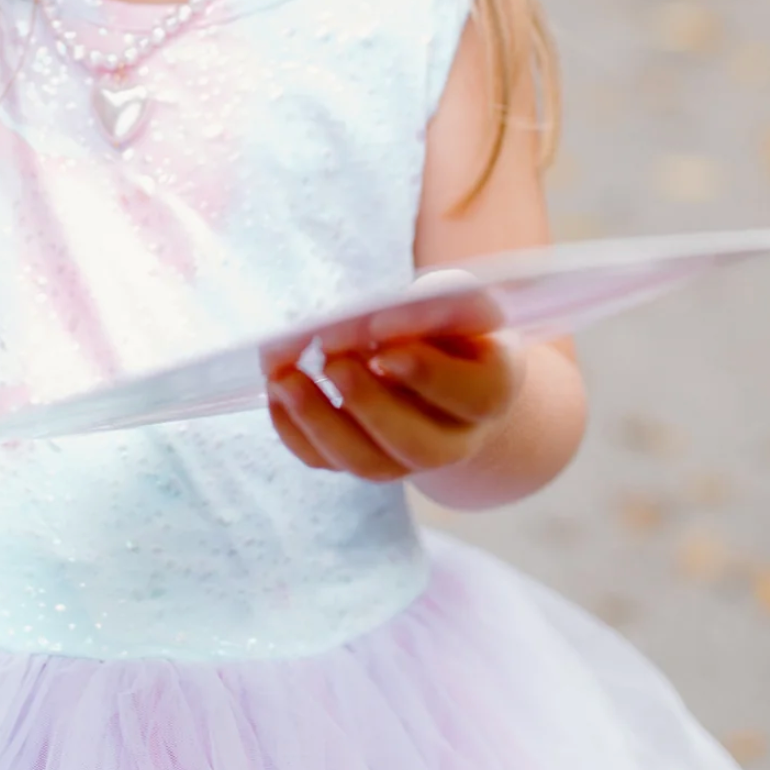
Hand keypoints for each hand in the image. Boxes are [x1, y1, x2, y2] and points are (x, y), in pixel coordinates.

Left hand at [265, 328, 524, 482]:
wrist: (446, 370)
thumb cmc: (450, 328)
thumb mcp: (454, 306)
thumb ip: (429, 310)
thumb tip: (374, 320)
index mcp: (492, 391)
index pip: (474, 395)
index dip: (430, 375)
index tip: (386, 349)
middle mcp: (456, 439)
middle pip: (418, 445)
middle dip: (369, 405)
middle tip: (333, 362)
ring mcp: (408, 460)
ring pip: (368, 463)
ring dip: (320, 423)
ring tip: (285, 380)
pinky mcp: (366, 461)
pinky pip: (328, 462)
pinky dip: (295, 433)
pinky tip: (277, 393)